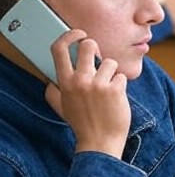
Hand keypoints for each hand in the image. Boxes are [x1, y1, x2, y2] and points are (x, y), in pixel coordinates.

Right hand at [45, 30, 129, 158]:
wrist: (100, 143)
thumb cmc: (83, 124)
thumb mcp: (62, 107)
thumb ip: (54, 91)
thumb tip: (51, 78)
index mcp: (64, 82)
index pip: (58, 49)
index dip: (69, 36)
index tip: (79, 34)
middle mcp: (79, 80)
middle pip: (88, 45)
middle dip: (96, 49)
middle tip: (99, 61)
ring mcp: (97, 84)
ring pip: (110, 62)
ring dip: (112, 74)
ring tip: (108, 91)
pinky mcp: (114, 89)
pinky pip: (122, 76)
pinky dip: (121, 86)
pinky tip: (116, 99)